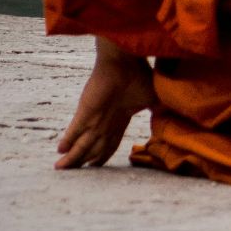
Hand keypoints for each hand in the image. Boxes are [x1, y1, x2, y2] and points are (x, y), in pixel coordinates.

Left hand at [54, 38, 157, 168]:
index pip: (109, 143)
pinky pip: (74, 130)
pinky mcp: (86, 112)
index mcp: (119, 119)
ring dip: (72, 157)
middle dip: (83, 160)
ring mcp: (95, 117)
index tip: (95, 166)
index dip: (102, 155)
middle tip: (73, 171)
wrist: (125, 59)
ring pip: (81, 143)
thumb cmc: (139, 74)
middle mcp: (105, 121)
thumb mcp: (153, 98)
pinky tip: (60, 150)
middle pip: (92, 147)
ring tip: (61, 168)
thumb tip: (170, 122)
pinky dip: (68, 140)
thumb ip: (158, 112)